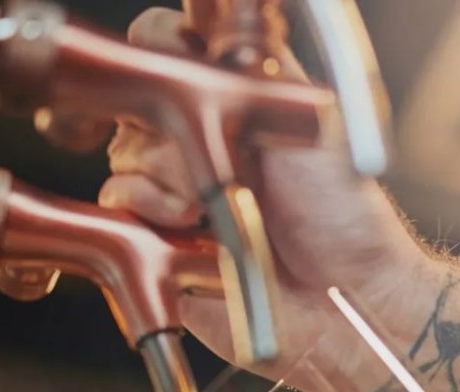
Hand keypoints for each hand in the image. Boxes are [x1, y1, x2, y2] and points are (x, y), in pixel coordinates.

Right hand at [101, 8, 434, 367]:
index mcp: (233, 98)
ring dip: (169, 176)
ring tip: (214, 207)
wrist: (342, 296)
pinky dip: (151, 212)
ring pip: (124, 149)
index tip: (183, 68)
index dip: (164, 48)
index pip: (168, 43)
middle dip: (172, 124)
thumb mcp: (312, 116)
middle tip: (221, 157)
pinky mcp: (153, 235)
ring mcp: (172, 186)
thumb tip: (204, 28)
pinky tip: (193, 232)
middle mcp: (197, 137)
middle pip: (136, 95)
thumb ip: (255, 69)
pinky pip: (117, 201)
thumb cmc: (342, 212)